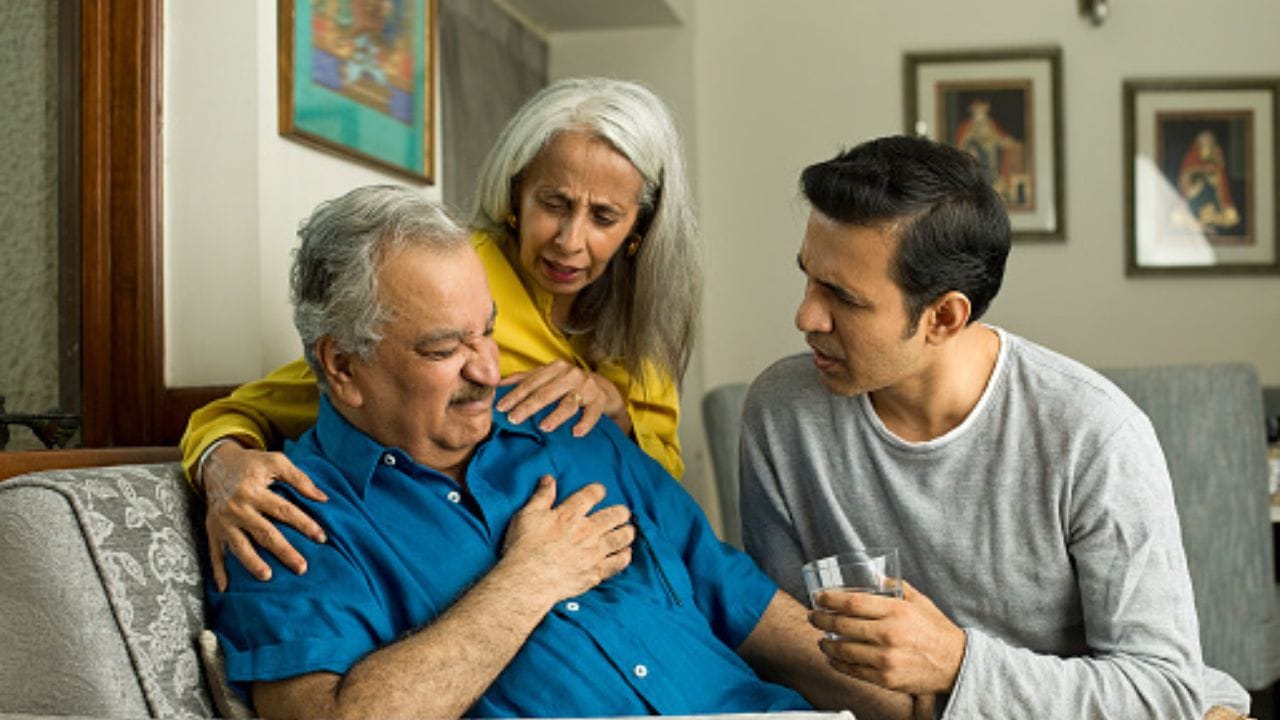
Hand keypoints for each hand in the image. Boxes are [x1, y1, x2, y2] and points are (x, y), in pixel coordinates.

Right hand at [203, 440, 328, 590]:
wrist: (215, 463)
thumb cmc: (251, 463)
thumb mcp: (276, 461)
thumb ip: (300, 479)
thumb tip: (323, 498)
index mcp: (254, 491)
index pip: (284, 511)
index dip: (304, 524)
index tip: (321, 538)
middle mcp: (237, 508)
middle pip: (264, 533)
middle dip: (284, 551)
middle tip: (302, 567)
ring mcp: (223, 521)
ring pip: (239, 546)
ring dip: (252, 563)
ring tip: (267, 577)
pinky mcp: (212, 530)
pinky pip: (214, 553)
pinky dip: (218, 571)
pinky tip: (224, 588)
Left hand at [496, 361, 630, 436]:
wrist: (600, 387)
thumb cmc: (566, 385)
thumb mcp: (546, 378)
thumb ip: (523, 380)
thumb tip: (497, 385)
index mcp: (555, 368)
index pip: (531, 382)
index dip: (515, 395)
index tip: (500, 408)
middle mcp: (571, 374)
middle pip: (546, 393)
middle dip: (529, 407)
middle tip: (514, 419)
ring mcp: (586, 387)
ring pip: (569, 403)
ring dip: (556, 416)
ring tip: (543, 428)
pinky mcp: (599, 400)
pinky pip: (592, 413)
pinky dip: (585, 423)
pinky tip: (576, 433)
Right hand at [500, 476, 634, 605]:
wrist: (528, 580)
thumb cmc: (524, 548)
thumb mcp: (526, 516)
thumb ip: (541, 497)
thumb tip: (549, 479)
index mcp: (569, 515)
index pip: (591, 495)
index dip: (598, 490)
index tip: (600, 491)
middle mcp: (586, 531)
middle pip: (613, 515)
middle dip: (620, 512)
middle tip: (622, 512)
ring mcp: (593, 552)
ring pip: (620, 538)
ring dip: (627, 532)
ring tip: (629, 530)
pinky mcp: (595, 572)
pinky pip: (617, 563)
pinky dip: (624, 556)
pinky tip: (626, 554)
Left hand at [810, 580, 965, 695]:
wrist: (956, 664)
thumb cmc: (936, 631)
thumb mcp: (919, 602)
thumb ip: (896, 587)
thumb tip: (873, 576)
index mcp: (896, 612)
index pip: (853, 603)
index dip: (830, 599)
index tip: (819, 598)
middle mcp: (889, 635)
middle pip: (842, 625)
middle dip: (821, 619)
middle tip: (813, 616)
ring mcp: (886, 659)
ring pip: (843, 649)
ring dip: (826, 643)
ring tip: (821, 638)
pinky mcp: (885, 678)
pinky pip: (853, 670)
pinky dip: (838, 662)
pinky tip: (832, 656)